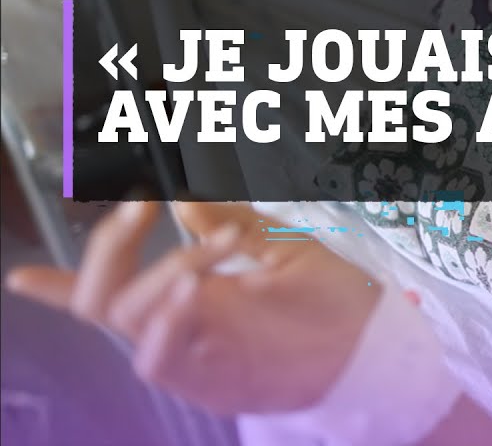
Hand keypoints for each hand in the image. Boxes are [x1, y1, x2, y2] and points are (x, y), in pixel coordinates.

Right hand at [5, 201, 381, 415]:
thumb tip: (180, 190)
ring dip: (160, 271)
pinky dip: (165, 319)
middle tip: (141, 202)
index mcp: (187, 293)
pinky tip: (193, 290)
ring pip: (127, 318)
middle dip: (106, 247)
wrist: (374, 344)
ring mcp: (190, 353)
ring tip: (214, 249)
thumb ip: (228, 220)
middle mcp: (177, 324)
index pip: (111, 288)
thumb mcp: (279, 245)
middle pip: (99, 297)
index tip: (19, 276)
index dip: (58, 284)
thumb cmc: (330, 298)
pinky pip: (158, 358)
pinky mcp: (208, 382)